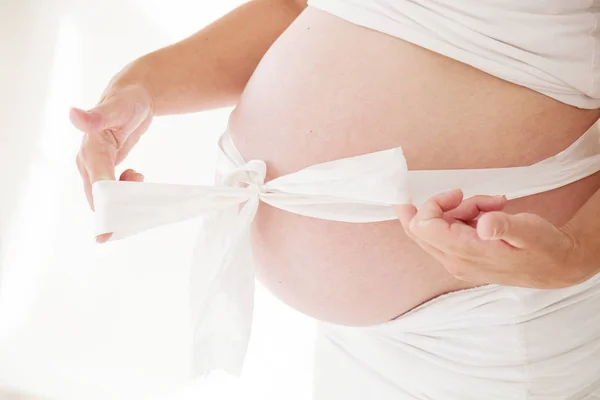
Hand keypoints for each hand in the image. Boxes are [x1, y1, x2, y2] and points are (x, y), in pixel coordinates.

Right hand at [71, 84, 153, 241]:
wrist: (132, 97)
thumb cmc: (126, 101)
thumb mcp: (117, 107)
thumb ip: (97, 115)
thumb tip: (73, 114)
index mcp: (90, 151)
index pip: (98, 184)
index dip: (105, 205)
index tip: (111, 226)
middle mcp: (87, 162)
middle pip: (97, 197)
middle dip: (112, 213)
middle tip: (132, 220)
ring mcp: (94, 167)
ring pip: (103, 196)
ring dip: (121, 200)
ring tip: (139, 179)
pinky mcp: (103, 168)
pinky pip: (109, 190)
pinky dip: (122, 193)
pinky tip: (136, 178)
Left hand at [394, 189, 591, 288]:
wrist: (559, 266)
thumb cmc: (545, 247)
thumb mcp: (529, 231)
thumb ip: (505, 225)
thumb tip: (483, 224)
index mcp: (464, 253)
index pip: (423, 226)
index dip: (434, 204)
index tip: (459, 193)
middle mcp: (455, 261)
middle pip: (417, 231)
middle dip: (436, 206)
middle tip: (460, 194)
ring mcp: (458, 261)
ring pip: (436, 228)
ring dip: (459, 210)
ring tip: (493, 205)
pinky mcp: (464, 257)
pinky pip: (450, 232)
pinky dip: (465, 217)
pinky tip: (490, 213)